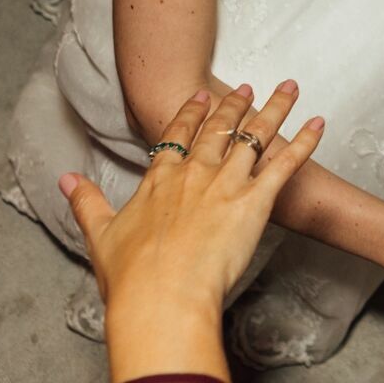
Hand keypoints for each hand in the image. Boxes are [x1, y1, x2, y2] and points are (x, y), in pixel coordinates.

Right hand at [61, 83, 324, 381]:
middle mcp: (195, 174)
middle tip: (245, 86)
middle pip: (219, 130)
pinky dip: (305, 143)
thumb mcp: (101, 235)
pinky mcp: (254, 202)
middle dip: (234, 106)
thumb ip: (86, 202)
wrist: (161, 297)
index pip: (178, 135)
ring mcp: (226, 185)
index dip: (191, 113)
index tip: (200, 94)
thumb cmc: (133, 276)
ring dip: (276, 110)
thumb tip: (65, 179)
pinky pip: (285, 165)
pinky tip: (318, 124)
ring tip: (288, 88)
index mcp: (161, 180)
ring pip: (256, 137)